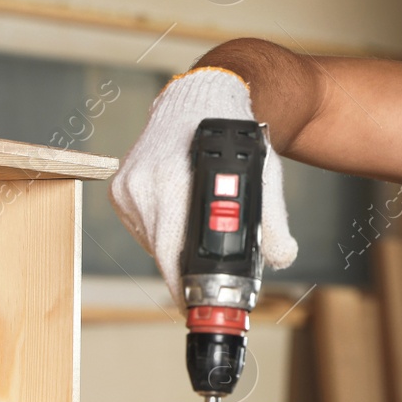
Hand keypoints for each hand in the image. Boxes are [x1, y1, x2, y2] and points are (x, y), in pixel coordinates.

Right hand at [109, 67, 297, 304]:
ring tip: (197, 242)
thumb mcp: (265, 177)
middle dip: (182, 274)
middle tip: (201, 291)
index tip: (194, 305)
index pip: (171, 251)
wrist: (206, 96)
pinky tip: (180, 219)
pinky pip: (141, 226)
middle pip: (160, 250)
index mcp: (175, 181)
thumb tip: (281, 259)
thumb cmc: (237, 134)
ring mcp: (128, 184)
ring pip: (149, 240)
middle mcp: (145, 182)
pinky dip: (160, 233)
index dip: (183, 284)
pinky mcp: (120, 186)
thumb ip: (274, 222)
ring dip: (171, 251)